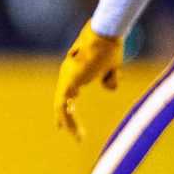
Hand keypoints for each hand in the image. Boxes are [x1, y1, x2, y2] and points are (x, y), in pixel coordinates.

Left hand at [52, 25, 123, 140]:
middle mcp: (68, 73)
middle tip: (64, 131)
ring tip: (79, 137)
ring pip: (62, 105)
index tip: (70, 113)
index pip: (68, 91)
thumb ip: (109, 77)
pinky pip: (63, 105)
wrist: (105, 35)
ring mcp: (67, 77)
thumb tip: (109, 88)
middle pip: (63, 100)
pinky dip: (66, 117)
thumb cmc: (110, 46)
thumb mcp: (112, 66)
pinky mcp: (69, 81)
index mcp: (77, 69)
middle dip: (66, 117)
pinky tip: (70, 129)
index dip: (68, 104)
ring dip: (68, 122)